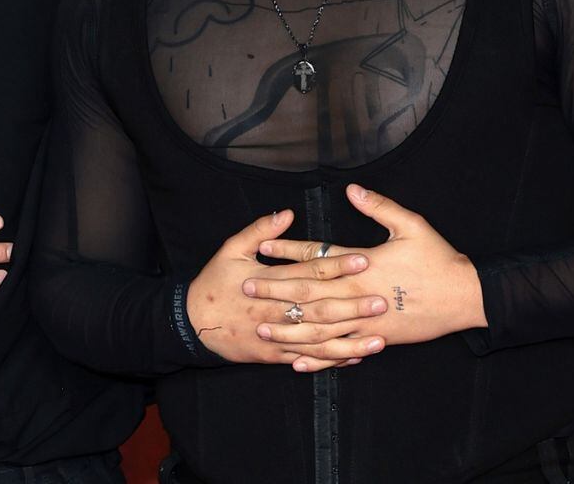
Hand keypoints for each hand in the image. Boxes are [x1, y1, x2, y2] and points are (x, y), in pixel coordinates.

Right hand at [186, 209, 386, 371]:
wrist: (192, 323)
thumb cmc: (213, 283)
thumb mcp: (230, 249)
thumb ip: (259, 230)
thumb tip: (287, 214)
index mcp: (266, 282)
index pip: (308, 272)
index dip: (336, 265)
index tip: (363, 259)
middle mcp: (275, 310)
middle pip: (319, 308)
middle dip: (352, 305)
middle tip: (381, 300)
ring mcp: (276, 335)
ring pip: (318, 340)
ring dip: (350, 340)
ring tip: (378, 339)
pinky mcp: (275, 354)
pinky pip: (308, 358)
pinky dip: (332, 359)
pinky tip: (355, 357)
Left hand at [251, 184, 485, 347]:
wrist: (466, 297)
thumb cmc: (439, 259)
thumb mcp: (412, 225)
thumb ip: (379, 206)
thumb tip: (352, 189)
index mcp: (363, 264)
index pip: (316, 256)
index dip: (287, 251)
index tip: (262, 248)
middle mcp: (360, 294)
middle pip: (310, 293)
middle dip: (276, 291)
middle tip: (246, 289)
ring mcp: (367, 321)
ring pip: (321, 327)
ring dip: (290, 327)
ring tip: (263, 327)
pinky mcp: (377, 340)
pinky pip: (343, 351)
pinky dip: (320, 357)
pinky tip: (298, 361)